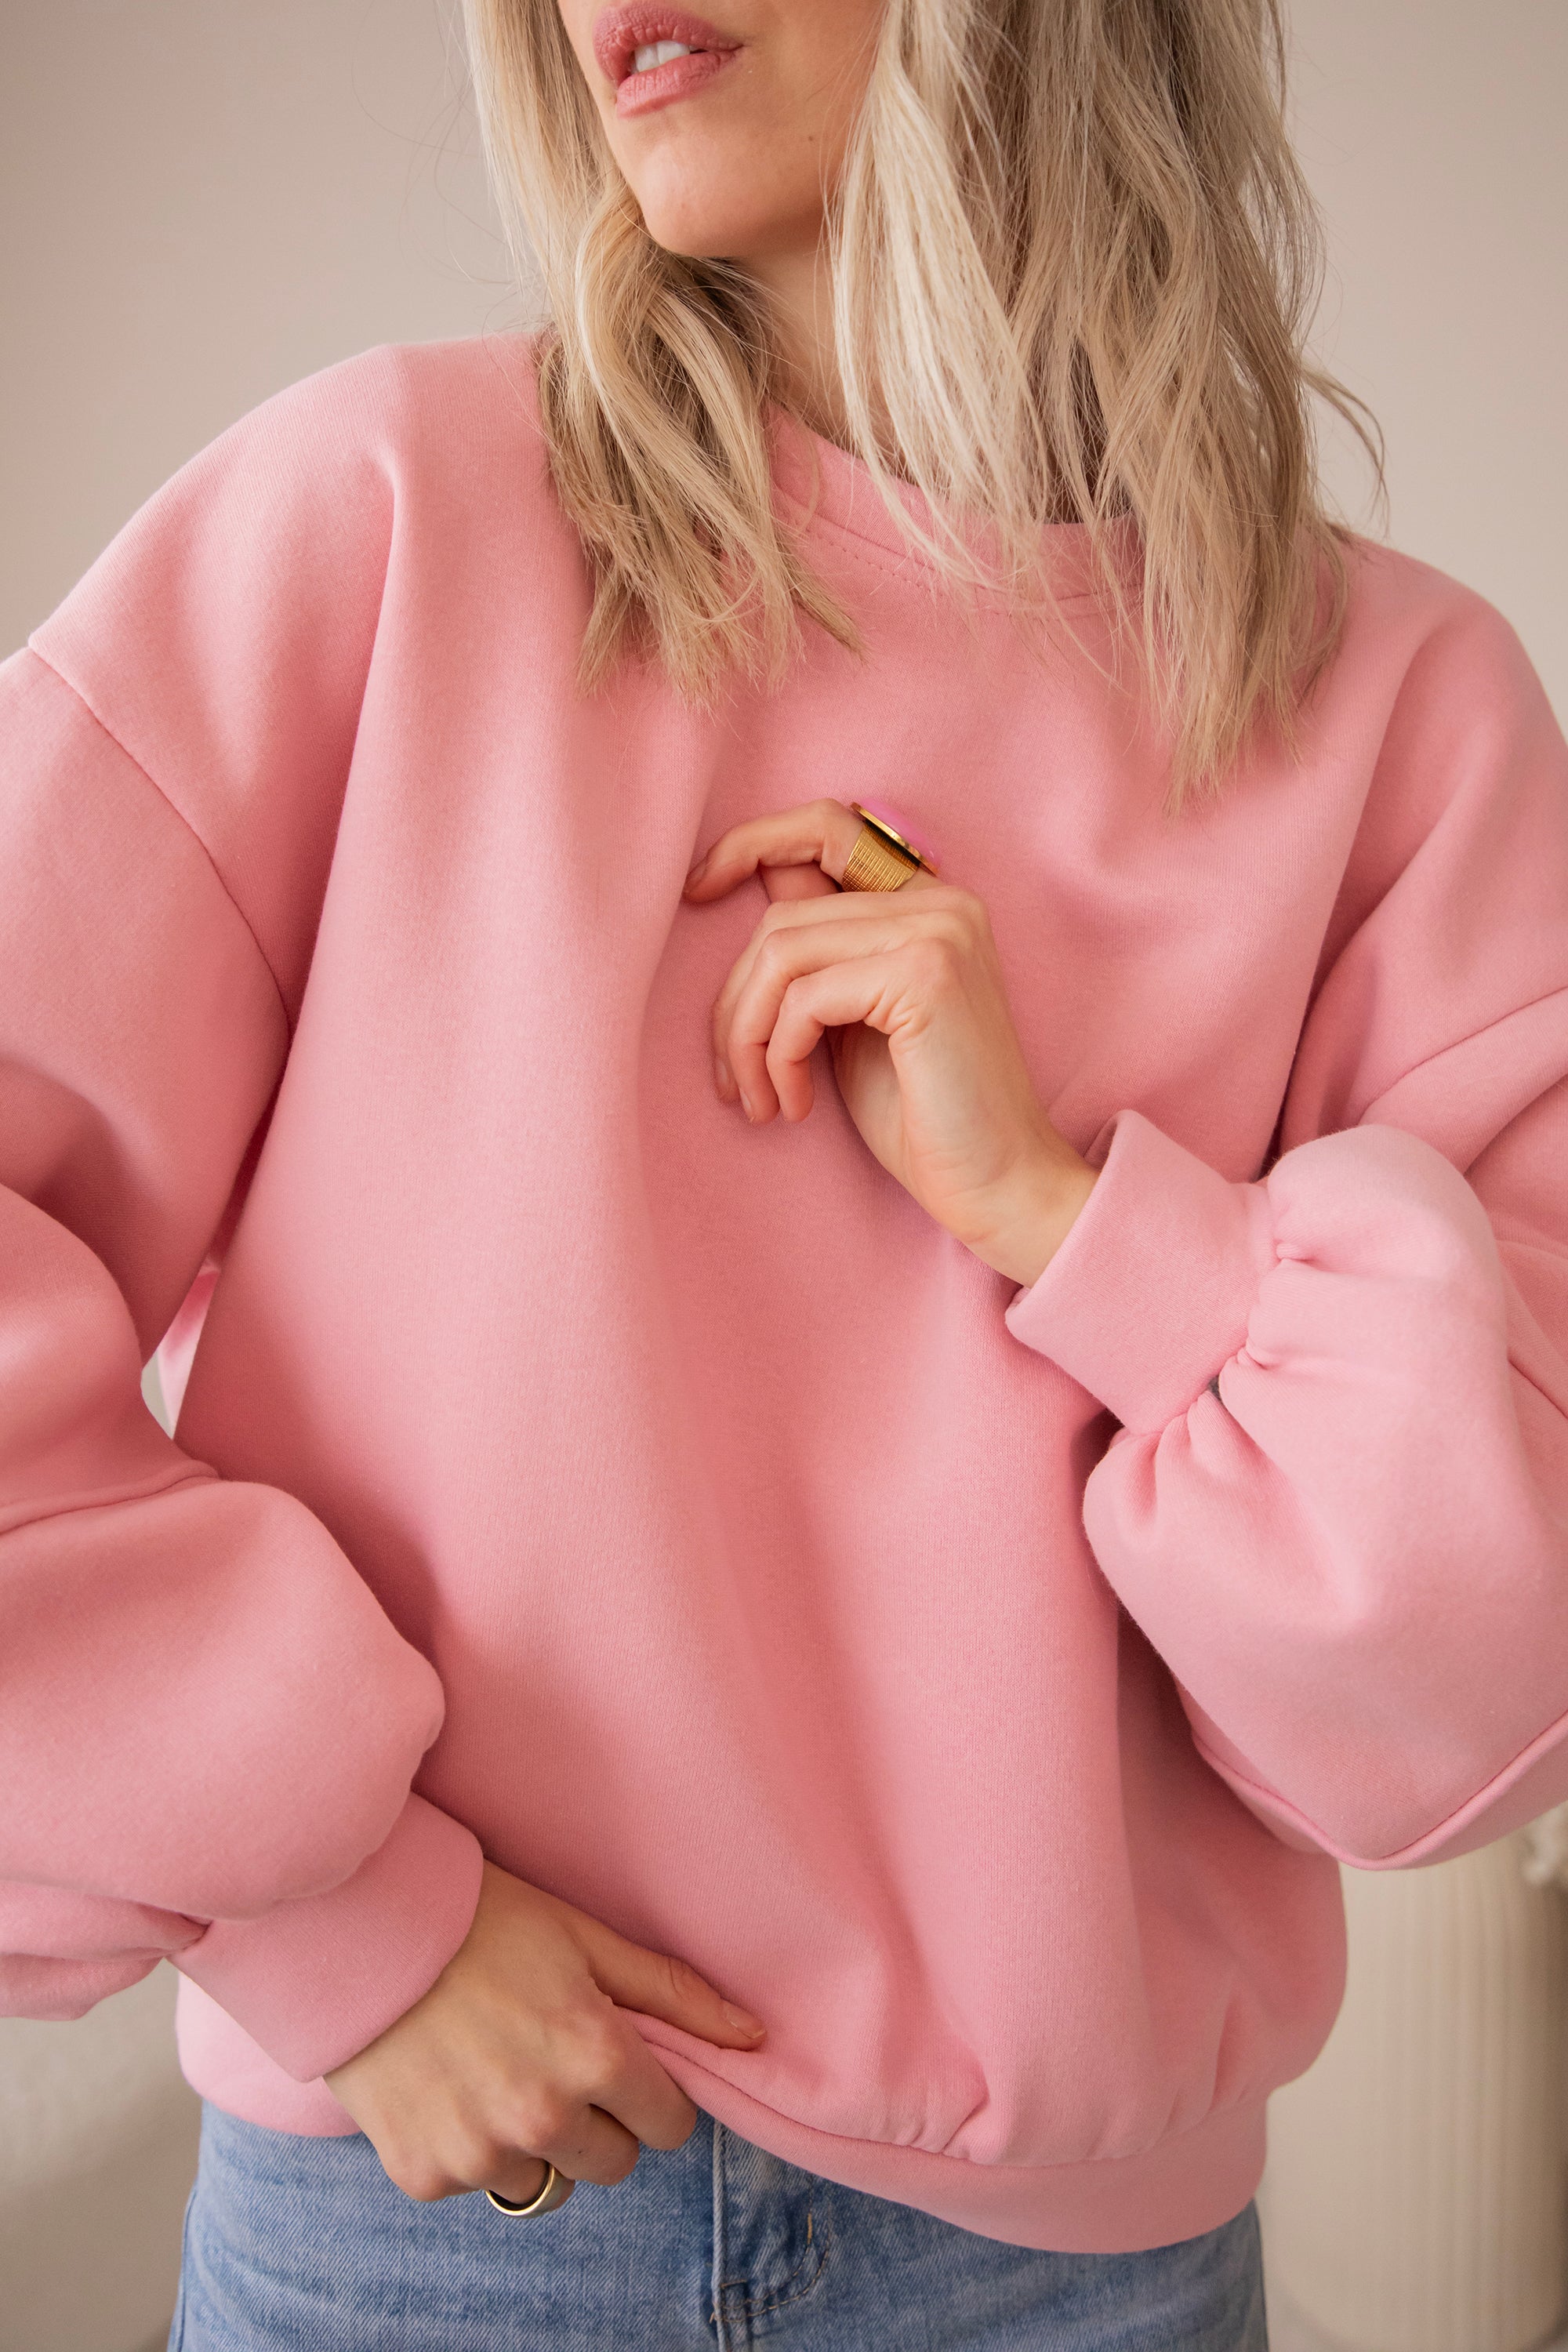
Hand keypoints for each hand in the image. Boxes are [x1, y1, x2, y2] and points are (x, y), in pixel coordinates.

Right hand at [325, 1861, 765, 2208]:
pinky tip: (450, 2085)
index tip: (617, 2056)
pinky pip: (477, 2183)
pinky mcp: (425, 2175)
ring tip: (496, 2067)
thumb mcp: (584, 1937)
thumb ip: (671, 1994)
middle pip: (615, 2162)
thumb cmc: (481, 1920)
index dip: (648, 2088)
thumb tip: (753, 2036)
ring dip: (535, 2140)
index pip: (669, 2124)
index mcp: (595, 2058)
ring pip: (547, 2179)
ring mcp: (481, 2155)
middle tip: (554, 2057)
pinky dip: (470, 2147)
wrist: (360, 1931)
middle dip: (600, 2118)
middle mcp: (544, 2119)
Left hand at [684, 800, 1097, 1286]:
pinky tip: (794, 1105)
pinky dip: (777, 1055)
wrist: (998, 1184)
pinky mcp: (924, 974)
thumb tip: (743, 884)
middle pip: (781, 914)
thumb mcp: (853, 1020)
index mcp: (929, 902)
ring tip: (758, 1098)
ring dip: (745, 1035)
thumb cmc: (924, 1116)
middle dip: (733, 1001)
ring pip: (780, 951)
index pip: (825, 829)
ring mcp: (937, 931)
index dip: (750, 843)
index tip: (696, 889)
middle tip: (731, 1076)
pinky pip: (802, 997)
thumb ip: (820, 954)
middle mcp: (941, 901)